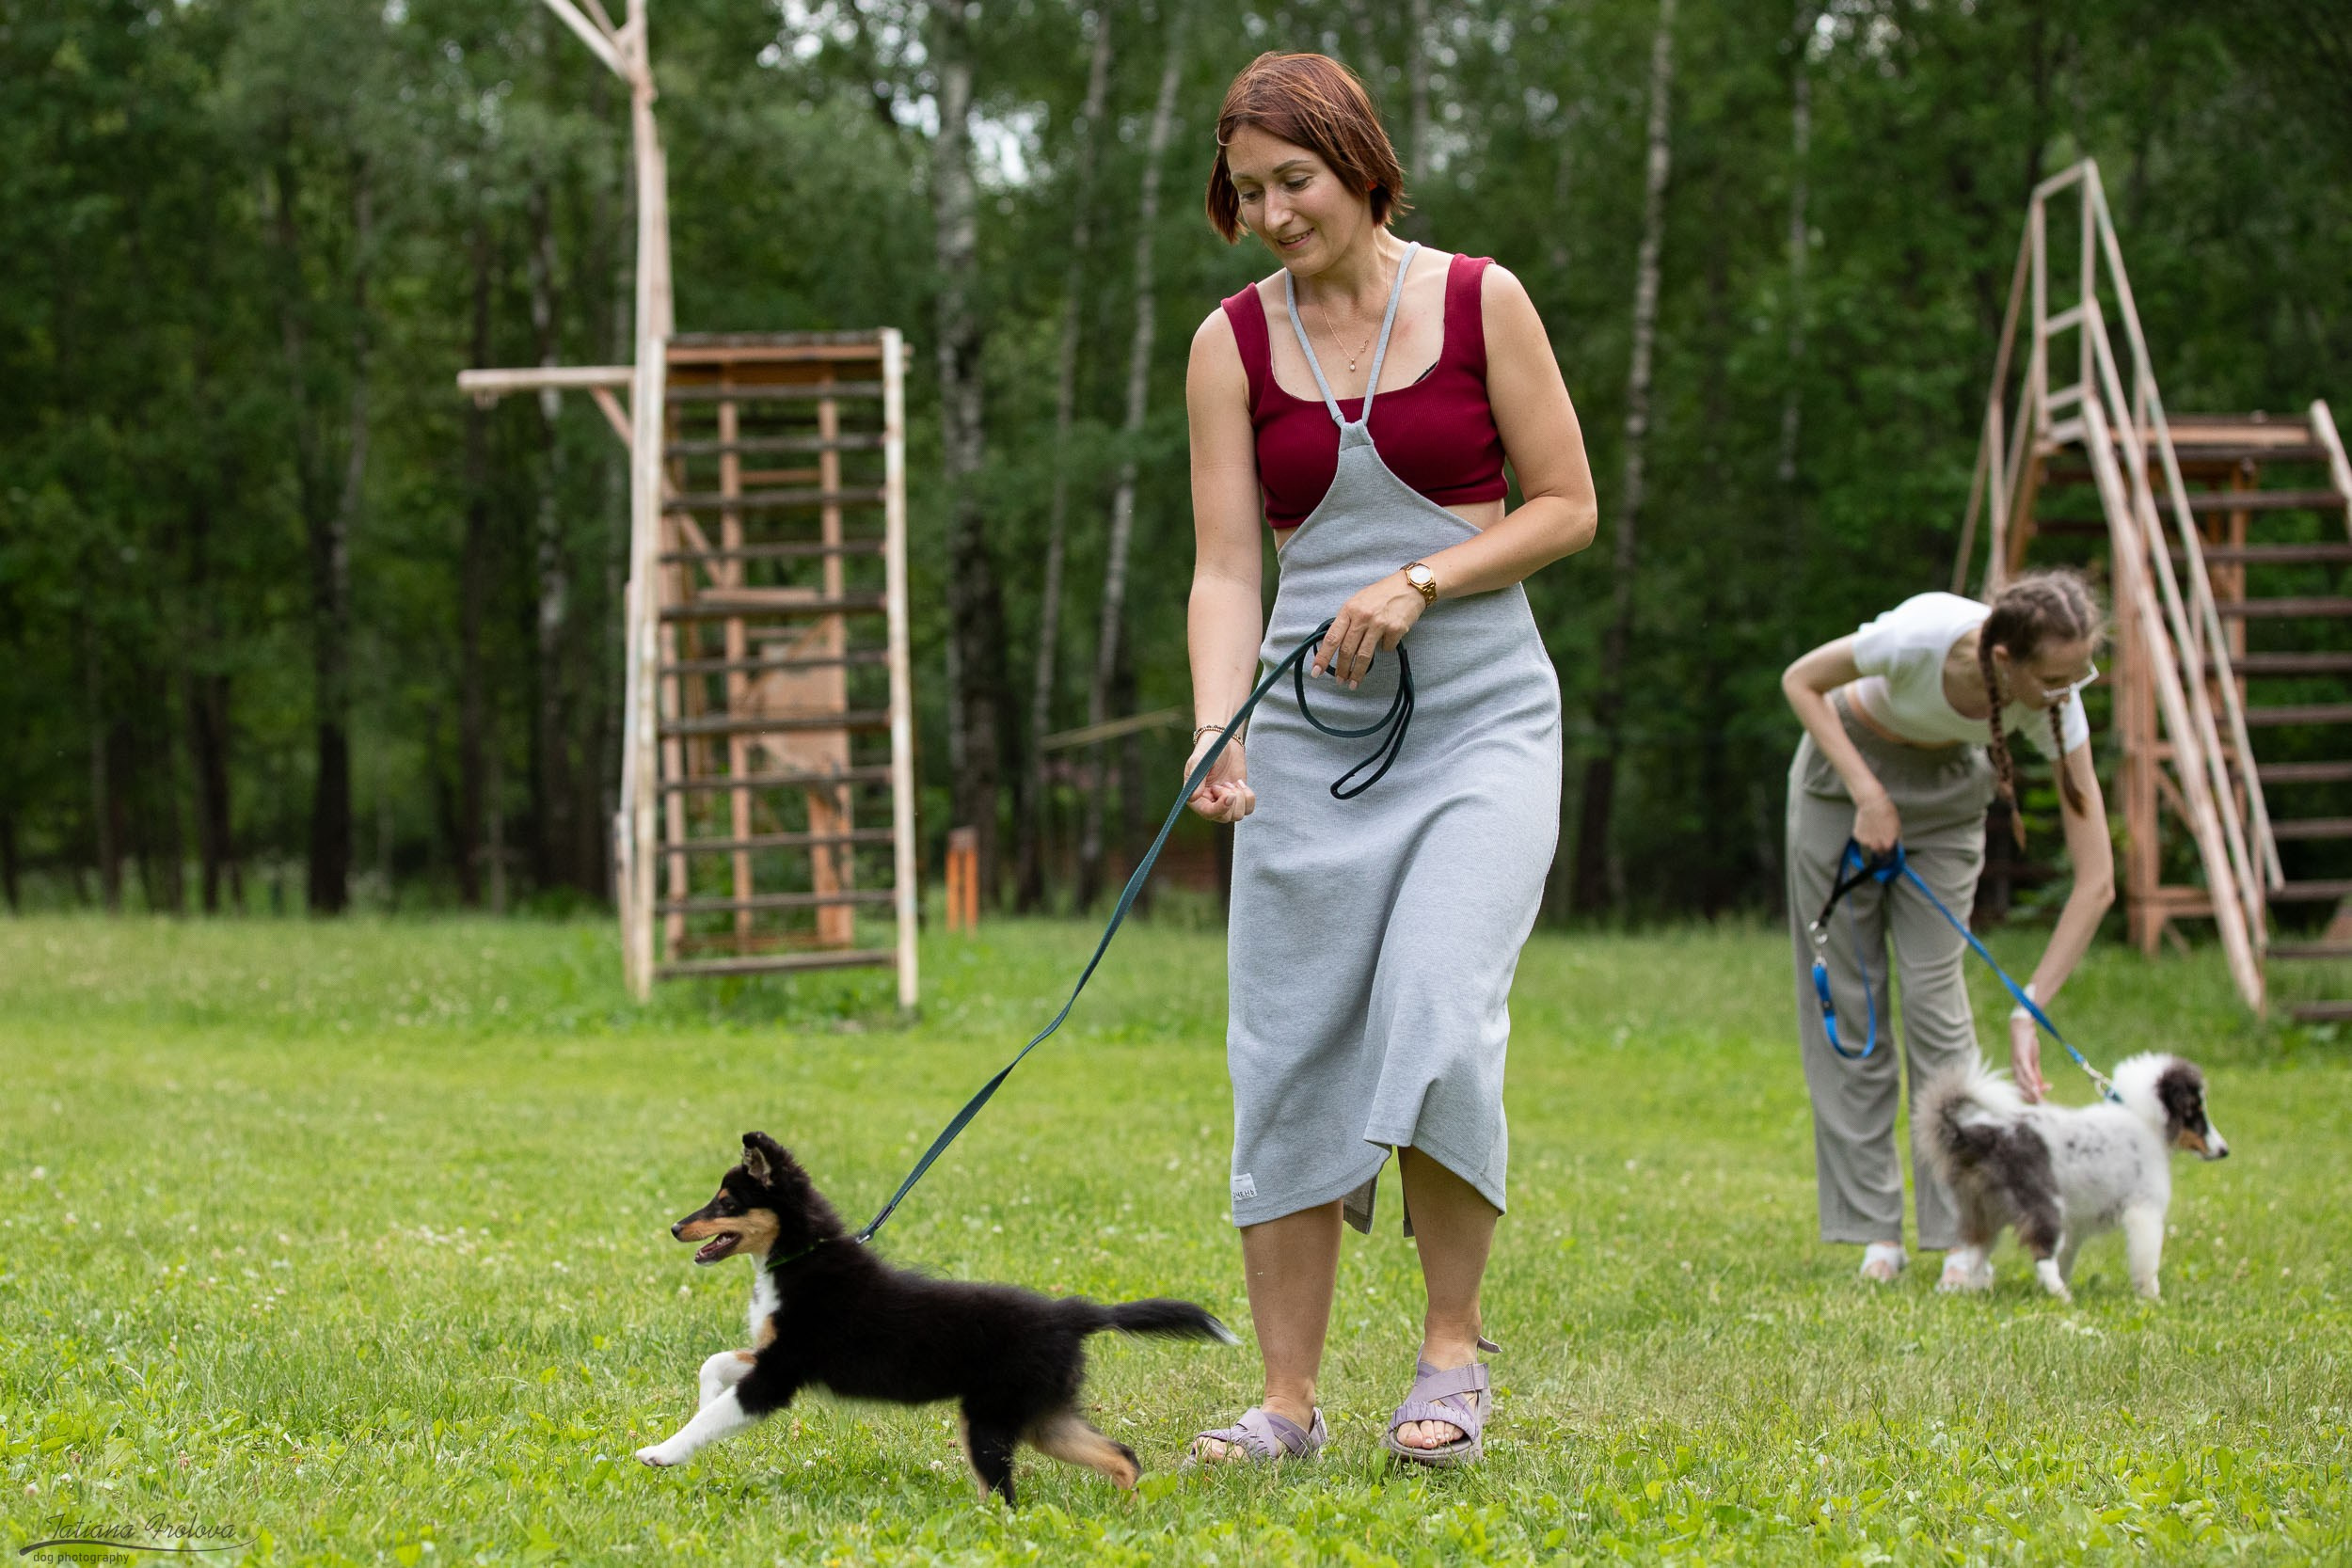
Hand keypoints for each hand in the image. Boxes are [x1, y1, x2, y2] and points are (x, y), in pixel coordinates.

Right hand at [1185, 730, 1254, 822]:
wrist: (1225, 742)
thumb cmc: (1209, 749)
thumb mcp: (1200, 761)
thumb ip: (1196, 780)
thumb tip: (1192, 799)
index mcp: (1196, 798)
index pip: (1208, 814)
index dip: (1220, 808)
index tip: (1230, 795)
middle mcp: (1210, 804)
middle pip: (1225, 818)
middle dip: (1231, 799)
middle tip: (1226, 782)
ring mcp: (1225, 803)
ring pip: (1238, 815)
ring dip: (1239, 797)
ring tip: (1232, 782)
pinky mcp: (1239, 799)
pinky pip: (1248, 809)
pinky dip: (1248, 797)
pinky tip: (1240, 783)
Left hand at [1311, 571, 1426, 687]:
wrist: (1411, 585)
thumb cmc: (1381, 594)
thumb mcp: (1358, 601)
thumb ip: (1347, 620)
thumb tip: (1336, 643)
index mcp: (1349, 609)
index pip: (1332, 638)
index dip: (1323, 657)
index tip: (1316, 671)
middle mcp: (1362, 617)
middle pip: (1347, 650)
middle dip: (1342, 669)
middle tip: (1340, 681)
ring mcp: (1379, 624)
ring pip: (1364, 655)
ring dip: (1358, 673)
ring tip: (1353, 683)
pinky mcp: (1396, 629)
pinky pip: (1386, 648)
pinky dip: (1385, 648)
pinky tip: (1387, 641)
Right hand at [1852, 793, 1899, 854]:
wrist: (1871, 801)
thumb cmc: (1887, 812)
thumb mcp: (1897, 825)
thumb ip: (1896, 838)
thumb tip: (1896, 845)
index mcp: (1888, 843)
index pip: (1889, 853)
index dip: (1889, 851)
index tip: (1889, 847)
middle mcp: (1876, 844)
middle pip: (1878, 851)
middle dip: (1880, 848)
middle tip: (1881, 839)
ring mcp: (1865, 841)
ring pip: (1869, 844)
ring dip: (1872, 840)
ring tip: (1874, 828)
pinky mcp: (1857, 836)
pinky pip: (1862, 839)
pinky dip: (1864, 834)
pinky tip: (1867, 825)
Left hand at [2008, 1012, 2048, 1102]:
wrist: (2022, 1028)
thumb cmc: (2027, 1045)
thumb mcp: (2033, 1062)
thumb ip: (2036, 1074)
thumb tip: (2041, 1087)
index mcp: (2017, 1073)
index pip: (2023, 1091)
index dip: (2032, 1098)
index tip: (2044, 1100)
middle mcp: (2015, 1070)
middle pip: (2022, 1089)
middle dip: (2033, 1098)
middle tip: (2044, 1103)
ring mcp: (2017, 1064)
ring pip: (2023, 1082)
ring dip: (2032, 1092)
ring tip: (2040, 1099)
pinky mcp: (2020, 1057)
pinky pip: (2026, 1071)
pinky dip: (2031, 1079)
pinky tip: (2036, 1085)